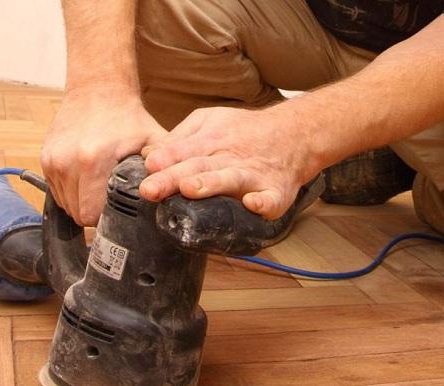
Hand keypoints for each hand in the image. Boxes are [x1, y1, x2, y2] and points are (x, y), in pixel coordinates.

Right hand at [41, 84, 166, 224]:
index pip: (91, 215)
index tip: (119, 211)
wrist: (98, 89)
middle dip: (95, 213)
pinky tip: (87, 179)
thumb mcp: (153, 142)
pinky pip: (56, 191)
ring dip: (81, 203)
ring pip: (65, 205)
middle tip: (111, 200)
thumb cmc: (127, 118)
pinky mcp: (45, 158)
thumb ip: (164, 171)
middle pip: (77, 213)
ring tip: (99, 187)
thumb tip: (171, 199)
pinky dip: (71, 191)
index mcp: (92, 161)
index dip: (107, 218)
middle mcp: (67, 162)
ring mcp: (53, 160)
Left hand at [139, 106, 319, 219]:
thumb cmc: (245, 133)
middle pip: (199, 166)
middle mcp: (230, 158)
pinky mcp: (276, 192)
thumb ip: (179, 139)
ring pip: (230, 179)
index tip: (147, 169)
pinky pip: (270, 199)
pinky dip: (263, 202)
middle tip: (151, 189)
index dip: (164, 161)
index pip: (182, 152)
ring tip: (191, 189)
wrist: (295, 134)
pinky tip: (253, 204)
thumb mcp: (210, 122)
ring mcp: (253, 175)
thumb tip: (147, 155)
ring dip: (211, 185)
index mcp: (211, 142)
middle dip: (174, 178)